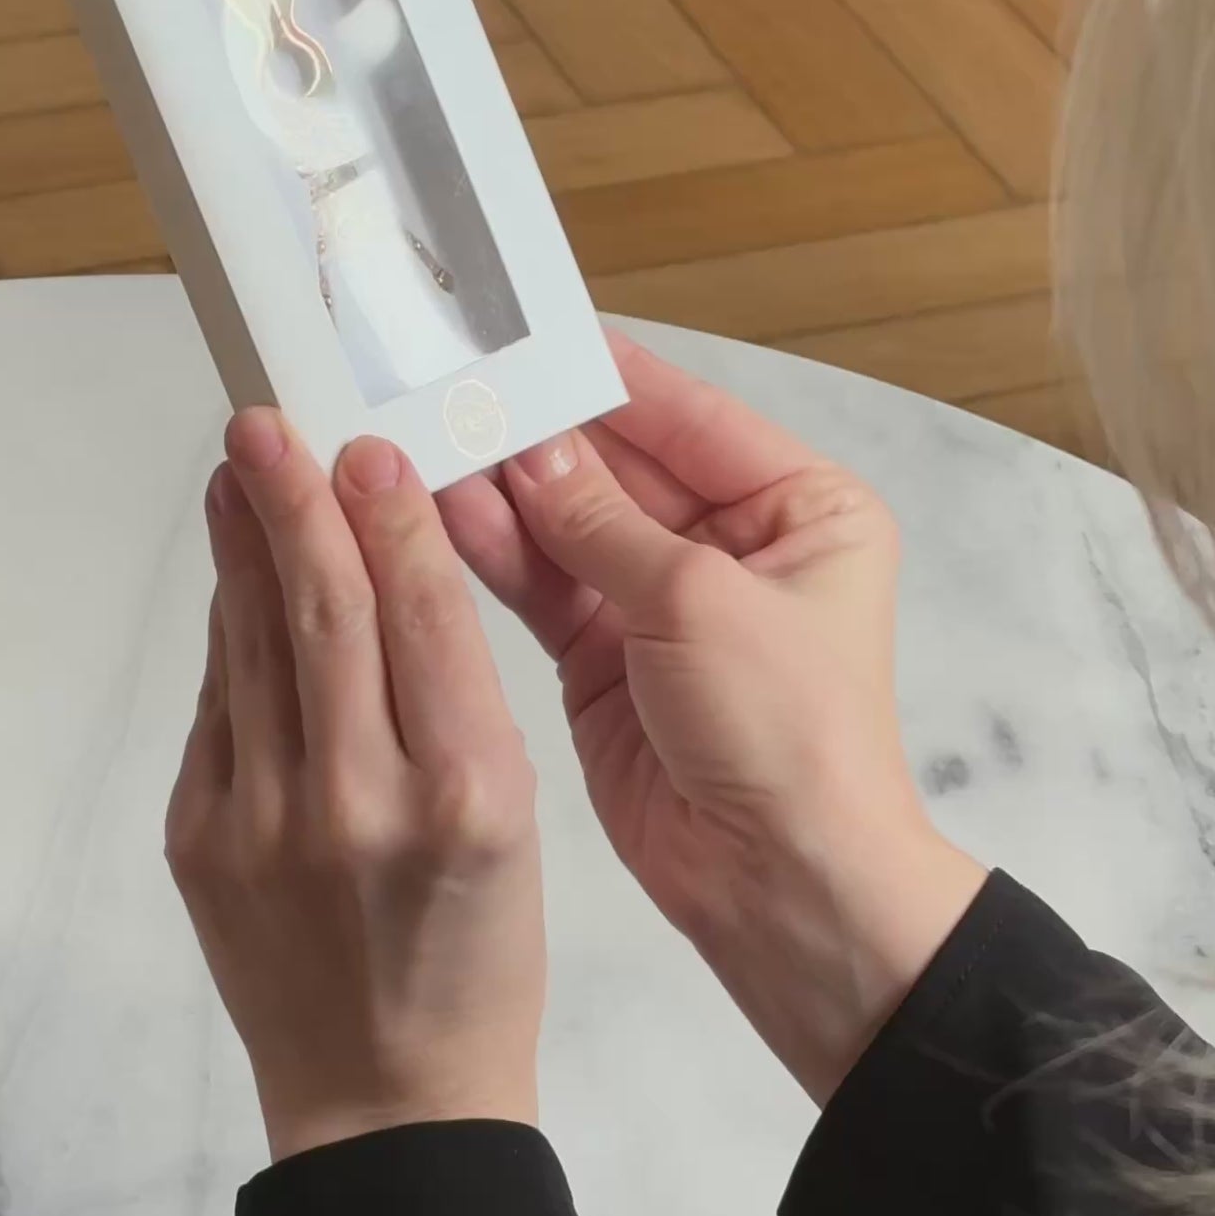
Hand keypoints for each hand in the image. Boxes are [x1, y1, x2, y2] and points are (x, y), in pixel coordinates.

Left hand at [166, 408, 545, 1160]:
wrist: (387, 1103)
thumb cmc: (473, 956)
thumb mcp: (513, 824)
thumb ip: (451, 700)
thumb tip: (378, 565)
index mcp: (467, 794)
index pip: (420, 616)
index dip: (387, 517)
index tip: (363, 447)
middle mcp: (360, 801)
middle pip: (321, 612)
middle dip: (291, 502)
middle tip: (264, 421)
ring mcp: (265, 824)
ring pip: (252, 647)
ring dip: (243, 548)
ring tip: (238, 472)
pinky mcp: (202, 843)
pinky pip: (221, 712)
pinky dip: (232, 640)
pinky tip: (238, 588)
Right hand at [440, 335, 983, 1105]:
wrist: (784, 884)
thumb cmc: (786, 730)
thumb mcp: (698, 602)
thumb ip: (601, 522)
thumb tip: (526, 448)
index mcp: (800, 508)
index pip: (687, 415)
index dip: (603, 375)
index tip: (521, 331)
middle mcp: (733, 546)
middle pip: (619, 466)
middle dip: (535, 431)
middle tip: (441, 381)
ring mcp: (665, 605)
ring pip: (570, 527)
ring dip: (499, 490)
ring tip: (414, 437)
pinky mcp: (606, 662)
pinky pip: (544, 588)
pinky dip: (494, 554)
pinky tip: (432, 510)